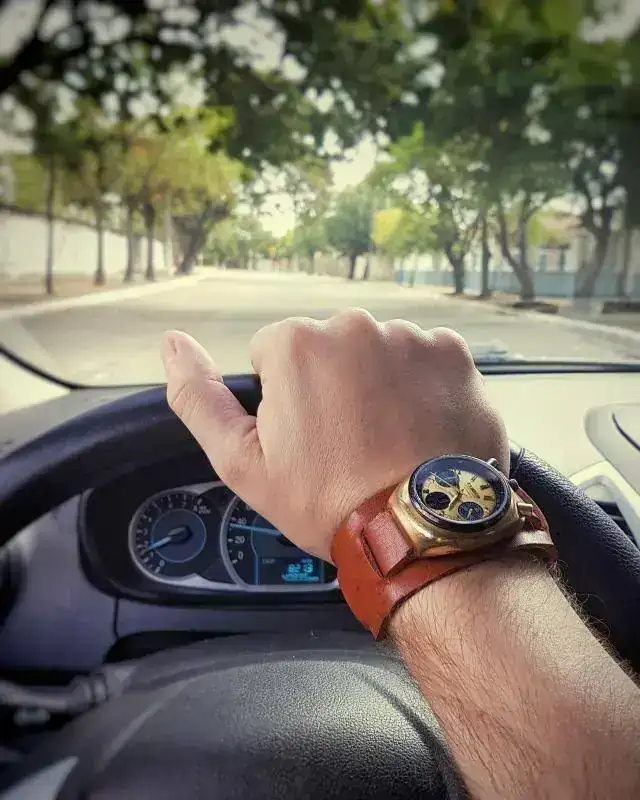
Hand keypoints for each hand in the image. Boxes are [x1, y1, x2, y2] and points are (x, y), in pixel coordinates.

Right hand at [161, 311, 507, 561]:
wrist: (419, 529)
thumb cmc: (327, 501)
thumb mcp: (242, 463)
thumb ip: (198, 398)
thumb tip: (171, 343)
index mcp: (296, 344)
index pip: (275, 354)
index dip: (285, 399)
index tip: (307, 438)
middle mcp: (354, 325)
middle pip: (328, 348)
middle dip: (332, 383)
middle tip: (347, 442)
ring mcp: (409, 336)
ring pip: (377, 352)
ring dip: (378, 383)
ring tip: (386, 438)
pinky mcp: (453, 353)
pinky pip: (424, 358)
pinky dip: (421, 385)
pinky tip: (419, 426)